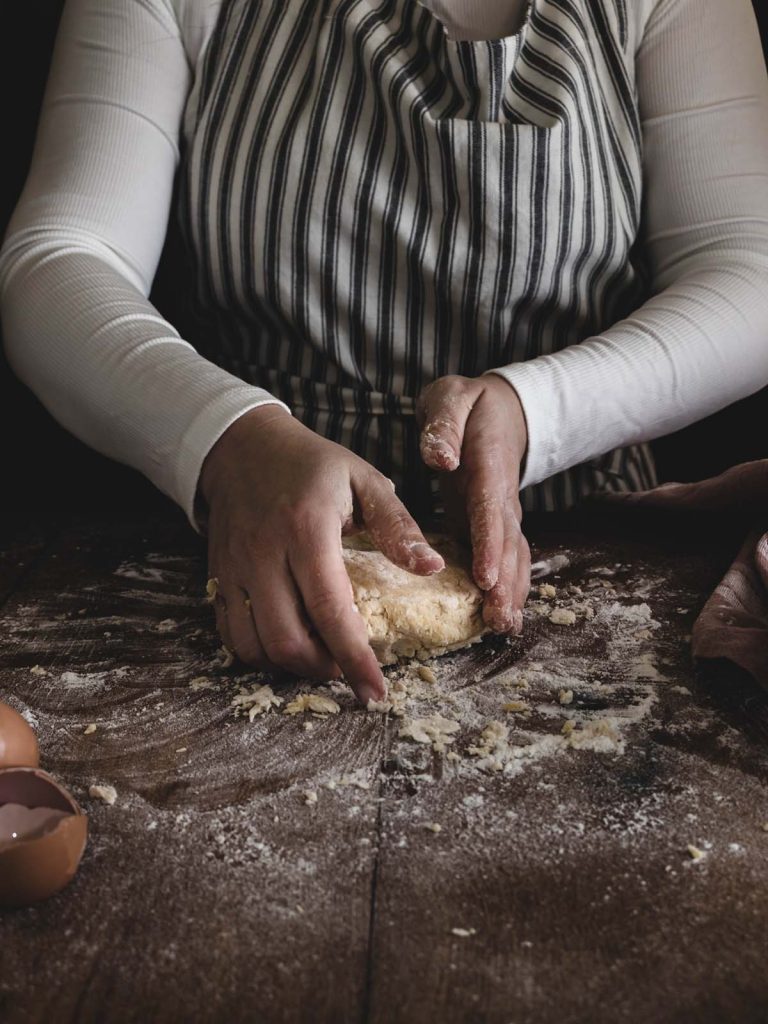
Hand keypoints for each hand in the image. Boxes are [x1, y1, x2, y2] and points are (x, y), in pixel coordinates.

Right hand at [198, 406, 445, 705]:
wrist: (243, 447)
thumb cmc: (312, 465)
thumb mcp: (364, 480)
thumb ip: (398, 526)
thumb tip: (433, 569)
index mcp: (307, 529)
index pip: (330, 609)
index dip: (354, 657)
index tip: (376, 691)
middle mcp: (264, 554)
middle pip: (288, 639)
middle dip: (324, 670)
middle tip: (351, 670)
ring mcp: (235, 569)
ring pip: (255, 646)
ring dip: (291, 666)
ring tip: (323, 660)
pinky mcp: (218, 577)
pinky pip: (230, 635)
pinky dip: (259, 654)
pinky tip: (287, 646)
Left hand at [416, 374, 529, 633]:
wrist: (503, 408)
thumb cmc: (469, 403)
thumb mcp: (452, 398)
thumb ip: (445, 425)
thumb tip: (441, 458)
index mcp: (489, 467)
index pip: (490, 510)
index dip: (489, 545)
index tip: (486, 578)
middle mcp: (502, 496)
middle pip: (508, 544)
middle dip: (506, 584)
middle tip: (500, 620)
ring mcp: (503, 513)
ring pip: (513, 556)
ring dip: (512, 592)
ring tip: (505, 628)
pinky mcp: (496, 525)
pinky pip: (507, 559)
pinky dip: (509, 588)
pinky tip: (503, 618)